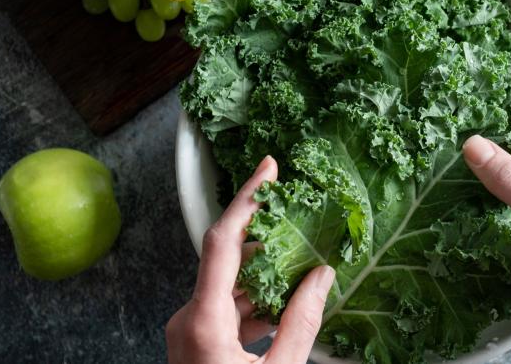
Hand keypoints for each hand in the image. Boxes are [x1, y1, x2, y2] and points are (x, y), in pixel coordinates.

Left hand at [166, 156, 334, 363]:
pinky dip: (256, 305)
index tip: (267, 169)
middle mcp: (189, 318)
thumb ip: (301, 324)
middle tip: (302, 224)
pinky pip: (228, 310)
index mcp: (203, 320)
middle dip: (269, 243)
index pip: (222, 240)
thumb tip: (321, 277)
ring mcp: (189, 331)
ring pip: (231, 288)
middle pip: (230, 262)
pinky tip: (283, 309)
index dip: (247, 198)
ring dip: (266, 280)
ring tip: (303, 273)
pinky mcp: (196, 342)